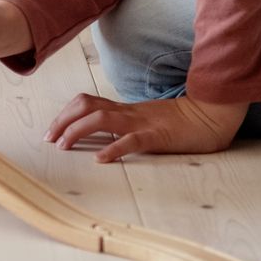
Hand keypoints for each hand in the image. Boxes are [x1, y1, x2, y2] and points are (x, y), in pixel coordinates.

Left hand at [46, 94, 247, 162]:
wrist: (211, 115)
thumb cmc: (180, 122)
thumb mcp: (146, 120)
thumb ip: (126, 124)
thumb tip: (102, 137)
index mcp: (125, 109)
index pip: (86, 102)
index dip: (66, 113)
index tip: (52, 130)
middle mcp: (128, 112)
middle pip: (85, 106)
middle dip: (63, 121)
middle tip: (49, 139)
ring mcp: (142, 122)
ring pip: (101, 119)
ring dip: (77, 131)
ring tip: (63, 145)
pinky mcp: (157, 136)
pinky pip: (131, 140)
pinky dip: (113, 148)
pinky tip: (100, 158)